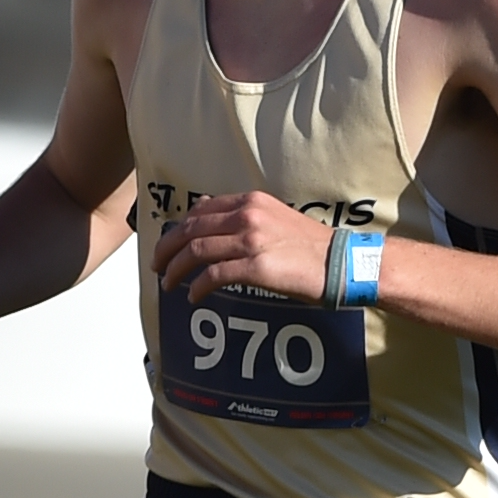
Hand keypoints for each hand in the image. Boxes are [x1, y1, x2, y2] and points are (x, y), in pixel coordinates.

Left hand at [152, 192, 332, 304]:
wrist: (341, 262)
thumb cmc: (312, 247)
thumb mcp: (277, 219)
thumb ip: (247, 219)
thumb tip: (215, 222)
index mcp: (251, 202)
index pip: (201, 210)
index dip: (178, 228)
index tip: (169, 244)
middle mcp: (248, 215)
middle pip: (191, 228)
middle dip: (167, 248)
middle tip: (157, 265)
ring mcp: (251, 240)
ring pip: (196, 251)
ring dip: (176, 269)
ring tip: (168, 283)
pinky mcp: (256, 266)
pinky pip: (213, 276)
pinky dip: (197, 287)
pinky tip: (193, 296)